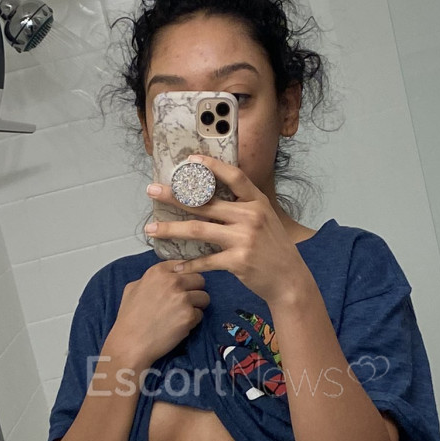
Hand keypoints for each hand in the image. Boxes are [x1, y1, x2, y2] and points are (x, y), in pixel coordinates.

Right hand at [108, 261, 209, 366]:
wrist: (131, 343)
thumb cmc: (129, 318)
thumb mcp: (133, 288)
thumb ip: (150, 278)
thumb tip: (165, 276)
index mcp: (158, 272)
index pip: (185, 264)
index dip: (186, 276)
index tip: (183, 285)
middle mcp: (172, 281)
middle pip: (199, 279)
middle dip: (194, 290)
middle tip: (184, 302)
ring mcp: (182, 298)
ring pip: (204, 297)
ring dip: (196, 306)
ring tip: (181, 315)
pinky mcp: (189, 316)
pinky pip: (200, 314)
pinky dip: (193, 321)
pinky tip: (178, 325)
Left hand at [144, 155, 310, 304]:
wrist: (290, 280)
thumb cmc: (274, 249)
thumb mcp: (266, 220)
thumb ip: (244, 207)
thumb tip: (213, 197)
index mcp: (257, 202)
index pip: (234, 176)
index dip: (211, 166)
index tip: (189, 160)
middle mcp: (250, 216)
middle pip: (205, 202)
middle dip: (174, 196)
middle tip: (152, 190)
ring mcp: (244, 239)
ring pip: (199, 230)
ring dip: (171, 229)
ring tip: (150, 229)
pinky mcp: (238, 261)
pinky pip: (206, 260)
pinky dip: (189, 264)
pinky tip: (175, 265)